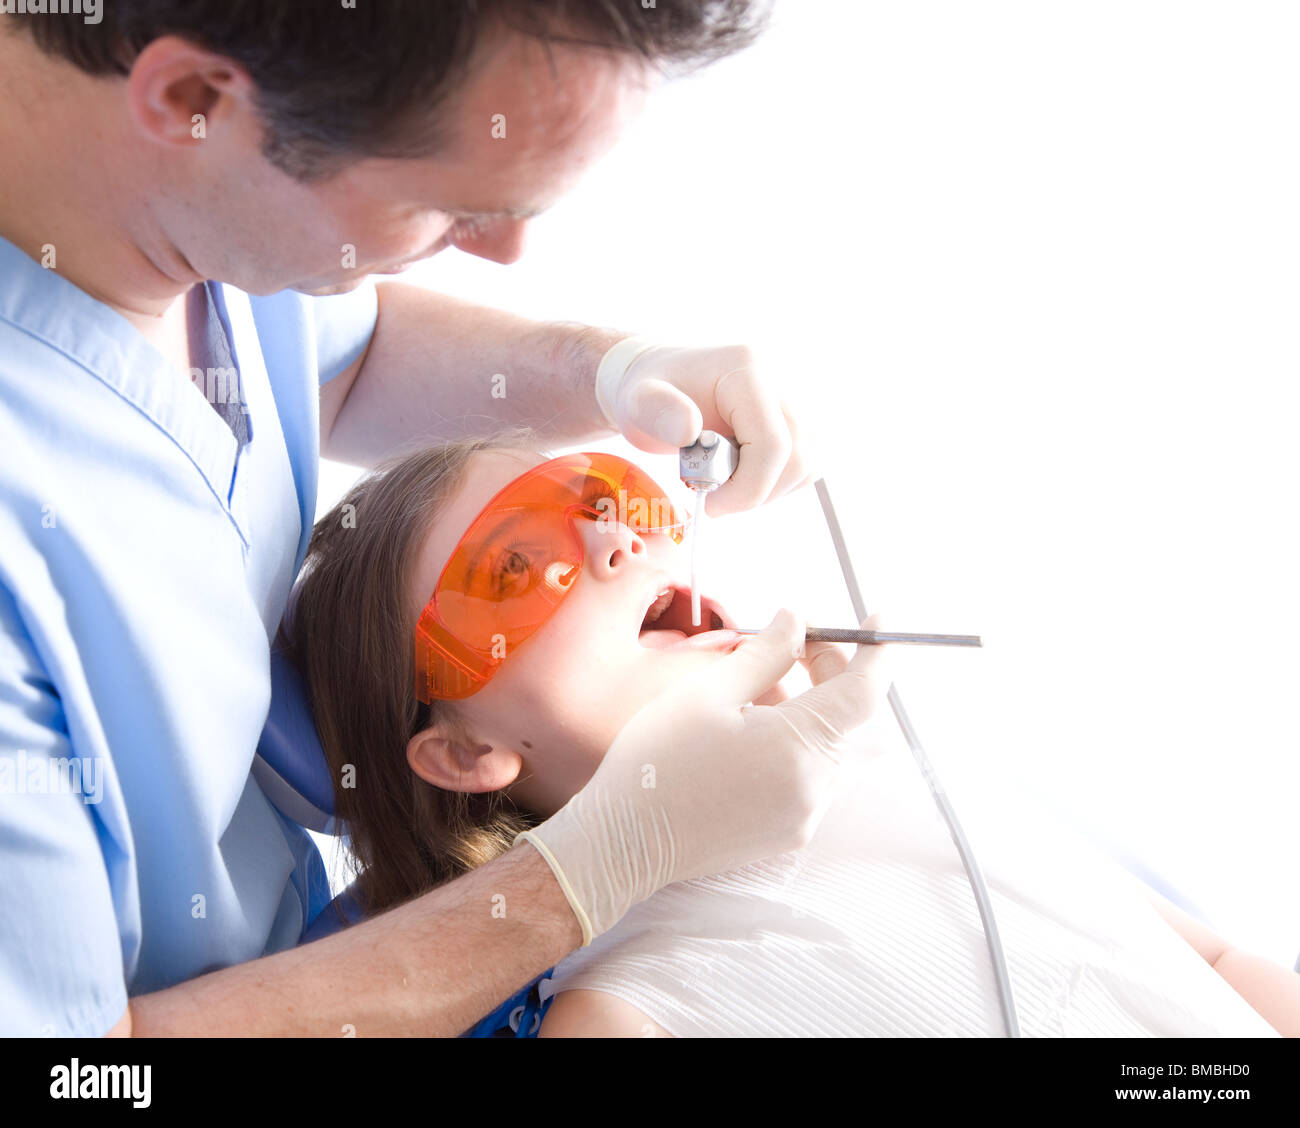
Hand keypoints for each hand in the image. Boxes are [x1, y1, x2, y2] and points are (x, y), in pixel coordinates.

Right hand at [515, 610, 889, 944]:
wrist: (625, 843)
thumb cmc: (658, 763)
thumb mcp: (709, 692)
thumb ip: (765, 652)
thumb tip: (796, 621)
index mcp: (799, 747)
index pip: (865, 691)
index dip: (875, 651)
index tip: (876, 621)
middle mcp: (815, 788)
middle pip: (846, 716)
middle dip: (826, 671)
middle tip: (788, 641)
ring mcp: (804, 816)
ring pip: (826, 744)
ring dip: (804, 707)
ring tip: (750, 689)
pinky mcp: (788, 832)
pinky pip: (808, 774)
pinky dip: (792, 742)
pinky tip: (746, 729)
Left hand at [595, 339, 813, 516]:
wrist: (656, 380)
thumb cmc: (647, 392)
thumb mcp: (639, 400)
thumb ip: (659, 411)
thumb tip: (691, 429)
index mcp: (746, 370)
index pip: (773, 443)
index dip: (748, 487)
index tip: (710, 504)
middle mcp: (778, 381)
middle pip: (799, 457)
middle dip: (757, 491)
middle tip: (714, 498)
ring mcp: (791, 401)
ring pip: (808, 463)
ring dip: (769, 488)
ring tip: (724, 482)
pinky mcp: (793, 421)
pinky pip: (805, 464)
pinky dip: (776, 482)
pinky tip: (739, 476)